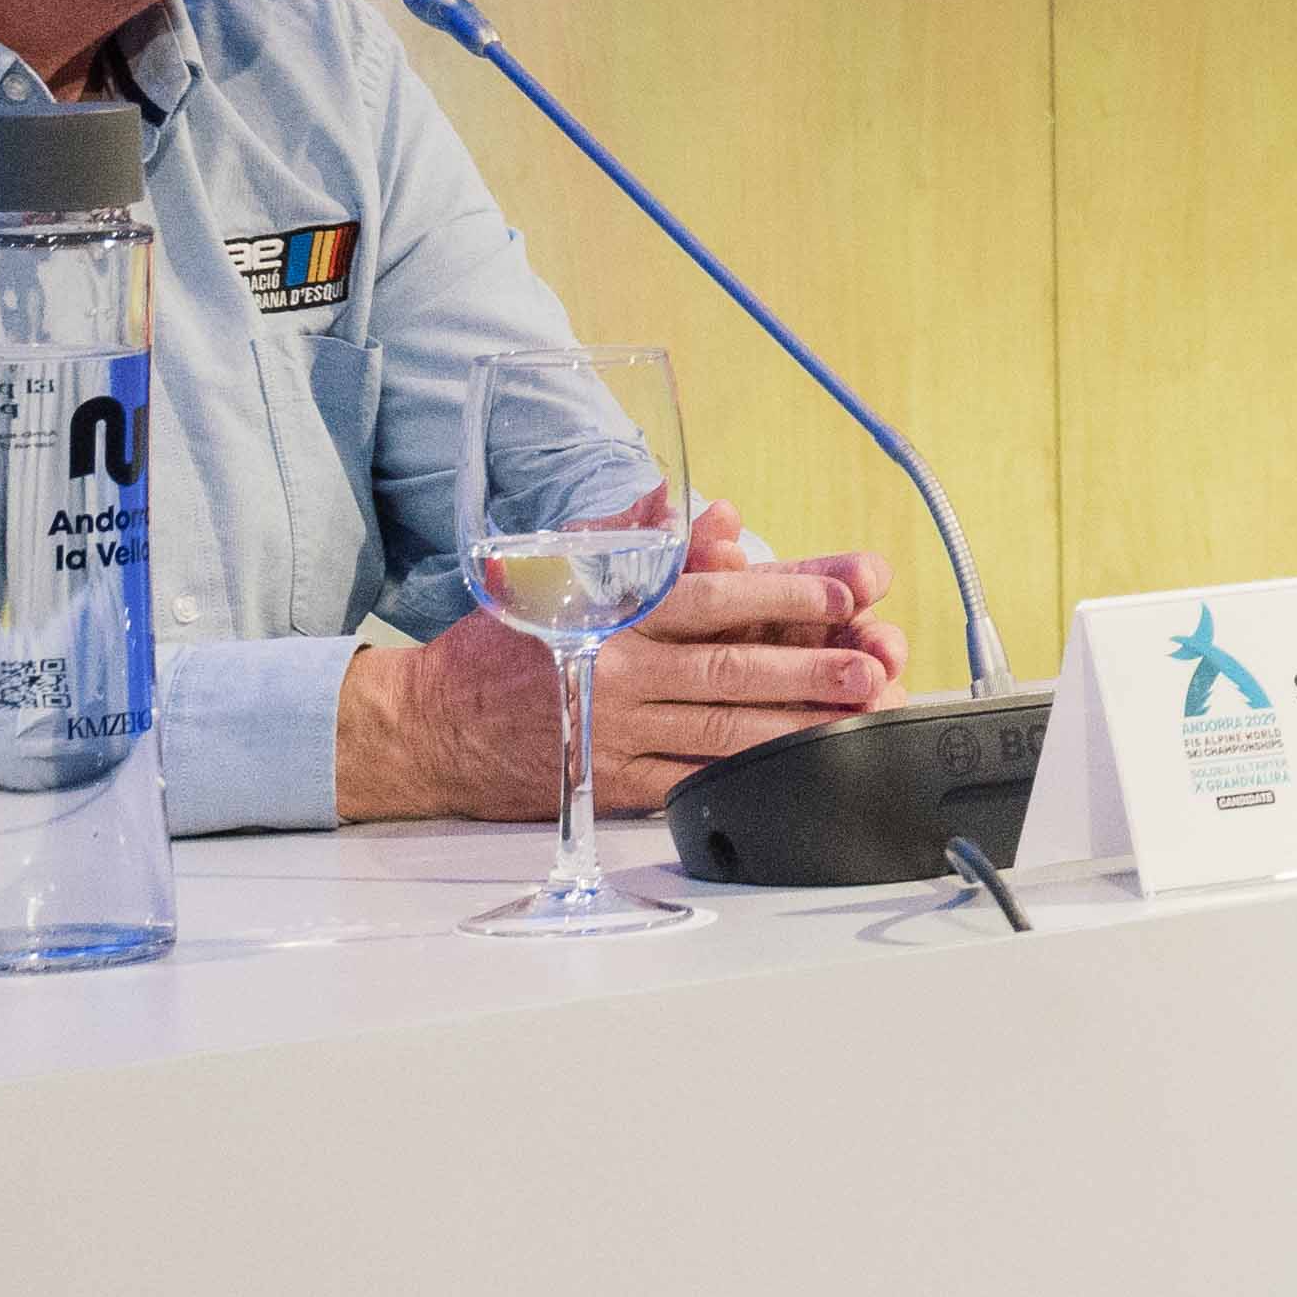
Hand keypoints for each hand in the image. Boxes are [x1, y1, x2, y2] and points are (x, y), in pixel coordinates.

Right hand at [336, 508, 894, 820]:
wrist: (424, 727)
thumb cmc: (503, 642)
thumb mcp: (556, 571)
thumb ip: (631, 537)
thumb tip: (701, 510)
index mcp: (613, 614)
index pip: (714, 597)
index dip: (786, 591)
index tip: (849, 588)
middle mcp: (619, 675)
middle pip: (731, 669)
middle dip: (810, 667)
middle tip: (873, 663)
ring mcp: (616, 736)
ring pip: (722, 732)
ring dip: (797, 726)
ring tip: (858, 720)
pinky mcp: (610, 786)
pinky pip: (690, 781)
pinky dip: (745, 778)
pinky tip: (794, 773)